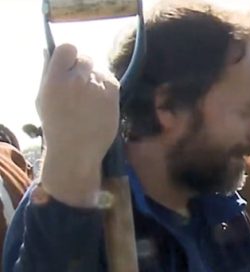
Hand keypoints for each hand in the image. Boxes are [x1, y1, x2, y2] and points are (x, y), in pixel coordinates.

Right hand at [37, 43, 119, 206]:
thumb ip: (48, 75)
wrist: (77, 150)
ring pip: (100, 70)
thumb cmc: (56, 125)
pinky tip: (100, 100)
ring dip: (95, 78)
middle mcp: (77, 80)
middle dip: (83, 68)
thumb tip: (51, 52)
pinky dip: (106, 86)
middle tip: (81, 83)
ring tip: (90, 98)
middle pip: (85, 58)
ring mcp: (97, 88)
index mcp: (55, 80)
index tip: (69, 65)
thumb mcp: (43, 99)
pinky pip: (111, 80)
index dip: (69, 55)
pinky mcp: (113, 95)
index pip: (67, 48)